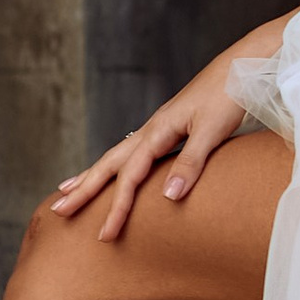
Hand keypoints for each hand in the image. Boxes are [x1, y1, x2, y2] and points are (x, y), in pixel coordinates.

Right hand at [50, 43, 271, 242]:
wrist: (242, 65)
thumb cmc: (230, 94)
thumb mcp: (213, 130)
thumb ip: (191, 162)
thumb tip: (167, 197)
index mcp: (158, 131)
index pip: (129, 177)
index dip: (116, 208)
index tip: (105, 235)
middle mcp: (152, 129)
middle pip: (108, 164)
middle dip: (83, 189)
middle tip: (57, 210)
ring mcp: (159, 127)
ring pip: (117, 155)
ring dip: (92, 174)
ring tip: (67, 189)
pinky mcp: (170, 126)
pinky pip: (133, 151)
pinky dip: (117, 164)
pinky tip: (116, 168)